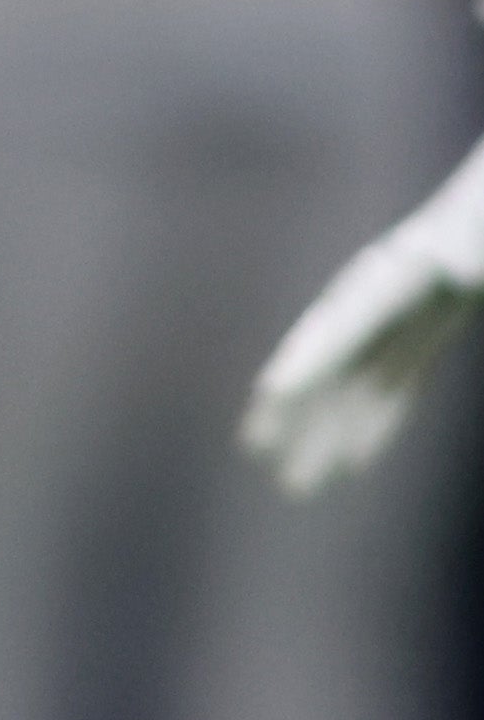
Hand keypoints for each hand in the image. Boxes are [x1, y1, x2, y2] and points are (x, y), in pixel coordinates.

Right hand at [246, 133, 483, 494]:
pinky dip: (368, 432)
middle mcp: (365, 314)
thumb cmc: (466, 246)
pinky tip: (353, 465)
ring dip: (321, 437)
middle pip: (323, 370)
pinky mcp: (411, 353)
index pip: (336, 327)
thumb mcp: (450, 262)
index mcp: (376, 283)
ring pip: (345, 395)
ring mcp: (384, 336)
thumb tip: (441, 287)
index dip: (307, 357)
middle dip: (291, 410)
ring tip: (296, 485)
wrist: (473, 235)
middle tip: (256, 449)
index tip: (274, 390)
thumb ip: (440, 272)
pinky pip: (385, 400)